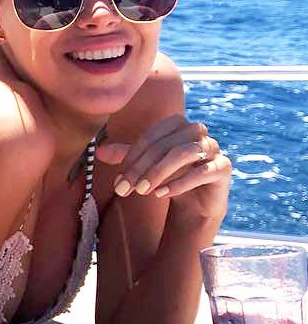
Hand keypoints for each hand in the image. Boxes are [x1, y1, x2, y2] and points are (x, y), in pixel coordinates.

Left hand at [97, 116, 230, 227]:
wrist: (195, 200)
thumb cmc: (167, 175)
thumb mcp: (143, 164)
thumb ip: (124, 155)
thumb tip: (99, 152)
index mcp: (176, 123)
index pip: (150, 137)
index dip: (132, 158)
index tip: (118, 179)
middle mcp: (197, 131)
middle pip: (164, 146)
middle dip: (141, 169)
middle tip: (125, 189)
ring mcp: (213, 147)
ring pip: (184, 153)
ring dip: (159, 173)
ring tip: (142, 190)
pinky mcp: (223, 167)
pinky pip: (203, 171)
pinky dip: (179, 183)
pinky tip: (161, 194)